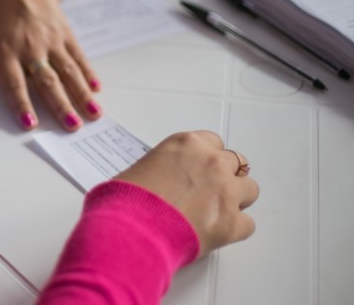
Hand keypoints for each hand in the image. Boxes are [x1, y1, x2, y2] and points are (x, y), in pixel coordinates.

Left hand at [0, 0, 101, 130]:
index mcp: (6, 52)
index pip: (14, 83)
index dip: (22, 104)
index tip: (30, 124)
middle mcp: (30, 48)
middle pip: (47, 80)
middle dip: (60, 104)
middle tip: (71, 126)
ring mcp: (51, 42)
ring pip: (68, 71)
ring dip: (81, 93)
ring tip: (93, 114)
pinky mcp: (67, 36)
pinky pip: (79, 57)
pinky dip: (89, 73)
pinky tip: (96, 90)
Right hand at [115, 131, 259, 257]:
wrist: (129, 229)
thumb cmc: (125, 200)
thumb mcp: (139, 169)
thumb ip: (161, 168)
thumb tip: (161, 181)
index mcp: (187, 145)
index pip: (212, 142)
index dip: (206, 159)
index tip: (199, 170)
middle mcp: (211, 163)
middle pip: (236, 163)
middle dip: (224, 177)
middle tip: (208, 192)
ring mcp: (226, 192)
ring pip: (250, 190)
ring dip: (236, 200)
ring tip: (214, 213)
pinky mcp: (232, 223)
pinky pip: (247, 224)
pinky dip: (234, 229)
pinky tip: (215, 233)